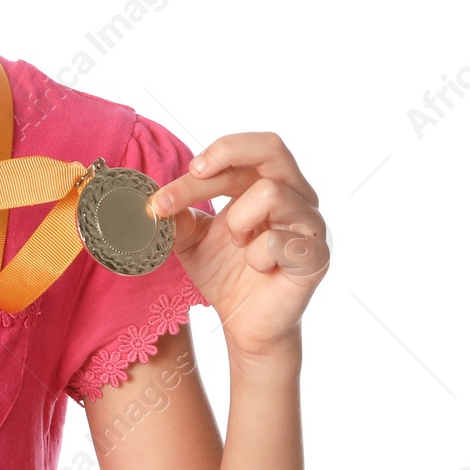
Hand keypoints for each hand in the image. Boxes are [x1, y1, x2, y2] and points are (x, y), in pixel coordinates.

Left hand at [147, 132, 327, 361]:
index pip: (241, 153)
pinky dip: (256, 256)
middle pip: (272, 146)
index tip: (171, 186)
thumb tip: (153, 199)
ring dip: (238, 219)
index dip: (206, 158)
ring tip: (237, 242)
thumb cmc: (225, 273)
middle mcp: (296, 196)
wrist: (246, 324)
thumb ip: (177, 214)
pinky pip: (280, 241)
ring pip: (272, 193)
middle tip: (194, 174)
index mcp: (266, 184)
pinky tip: (257, 269)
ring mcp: (310, 224)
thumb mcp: (191, 238)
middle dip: (224, 157)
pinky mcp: (316, 257)